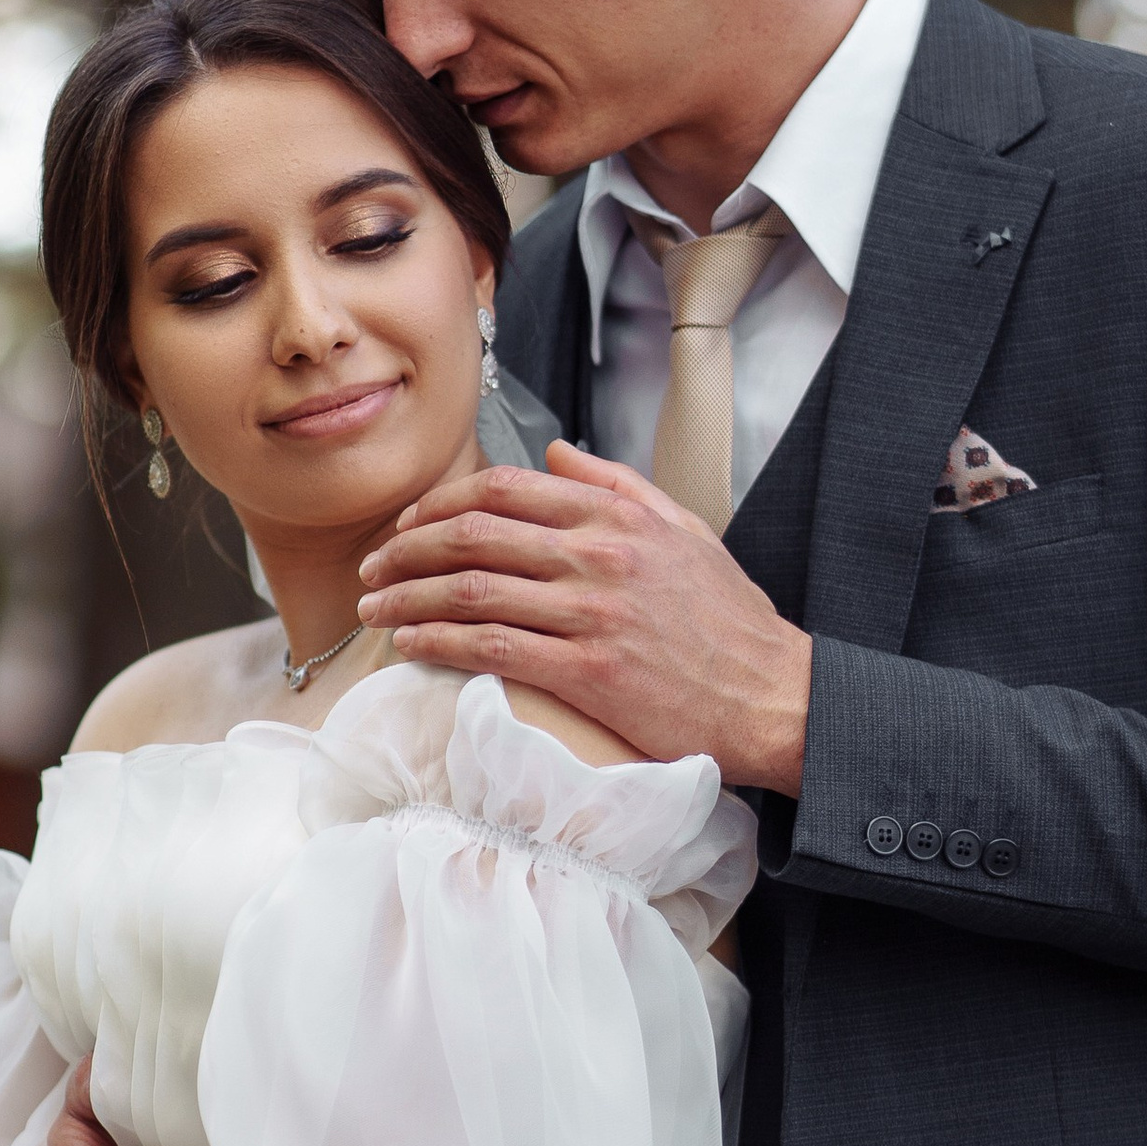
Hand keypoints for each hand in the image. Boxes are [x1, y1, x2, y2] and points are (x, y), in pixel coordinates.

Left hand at [356, 441, 812, 792]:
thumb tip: (556, 451)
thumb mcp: (684, 529)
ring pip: (472, 590)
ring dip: (407, 596)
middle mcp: (599, 555)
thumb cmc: (728, 620)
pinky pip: (491, 648)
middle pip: (473, 535)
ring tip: (373, 607)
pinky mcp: (588, 671)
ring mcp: (592, 613)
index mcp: (617, 515)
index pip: (505, 489)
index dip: (441, 503)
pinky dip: (438, 641)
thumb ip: (617, 484)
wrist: (773, 695)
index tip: (409, 523)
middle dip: (407, 548)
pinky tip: (408, 643)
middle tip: (373, 565)